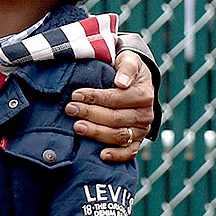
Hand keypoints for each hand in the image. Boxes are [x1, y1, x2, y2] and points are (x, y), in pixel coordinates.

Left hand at [66, 49, 154, 163]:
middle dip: (90, 114)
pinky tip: (102, 155)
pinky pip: (129, 152)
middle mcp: (145, 115)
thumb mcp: (130, 60)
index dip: (95, 97)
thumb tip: (121, 82)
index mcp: (144, 95)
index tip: (76, 95)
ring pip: (119, 135)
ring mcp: (141, 130)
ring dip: (97, 133)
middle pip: (115, 118)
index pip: (116, 98)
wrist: (137, 84)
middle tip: (70, 109)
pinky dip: (117, 155)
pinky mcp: (137, 141)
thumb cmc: (128, 71)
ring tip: (77, 127)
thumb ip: (127, 66)